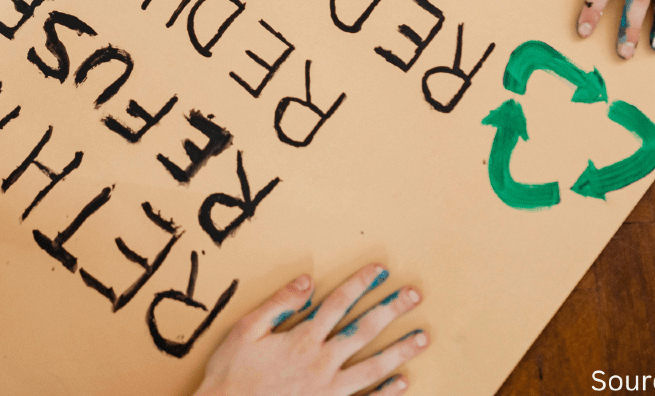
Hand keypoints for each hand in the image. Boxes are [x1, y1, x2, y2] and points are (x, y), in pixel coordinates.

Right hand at [194, 266, 428, 395]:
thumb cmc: (232, 372)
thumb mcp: (247, 330)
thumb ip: (279, 304)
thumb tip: (307, 282)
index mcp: (302, 339)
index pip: (338, 304)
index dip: (360, 285)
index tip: (381, 272)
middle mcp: (321, 363)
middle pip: (363, 331)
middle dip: (390, 310)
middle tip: (414, 296)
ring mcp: (328, 390)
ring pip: (373, 367)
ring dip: (400, 351)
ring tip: (423, 337)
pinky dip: (386, 393)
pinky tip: (403, 382)